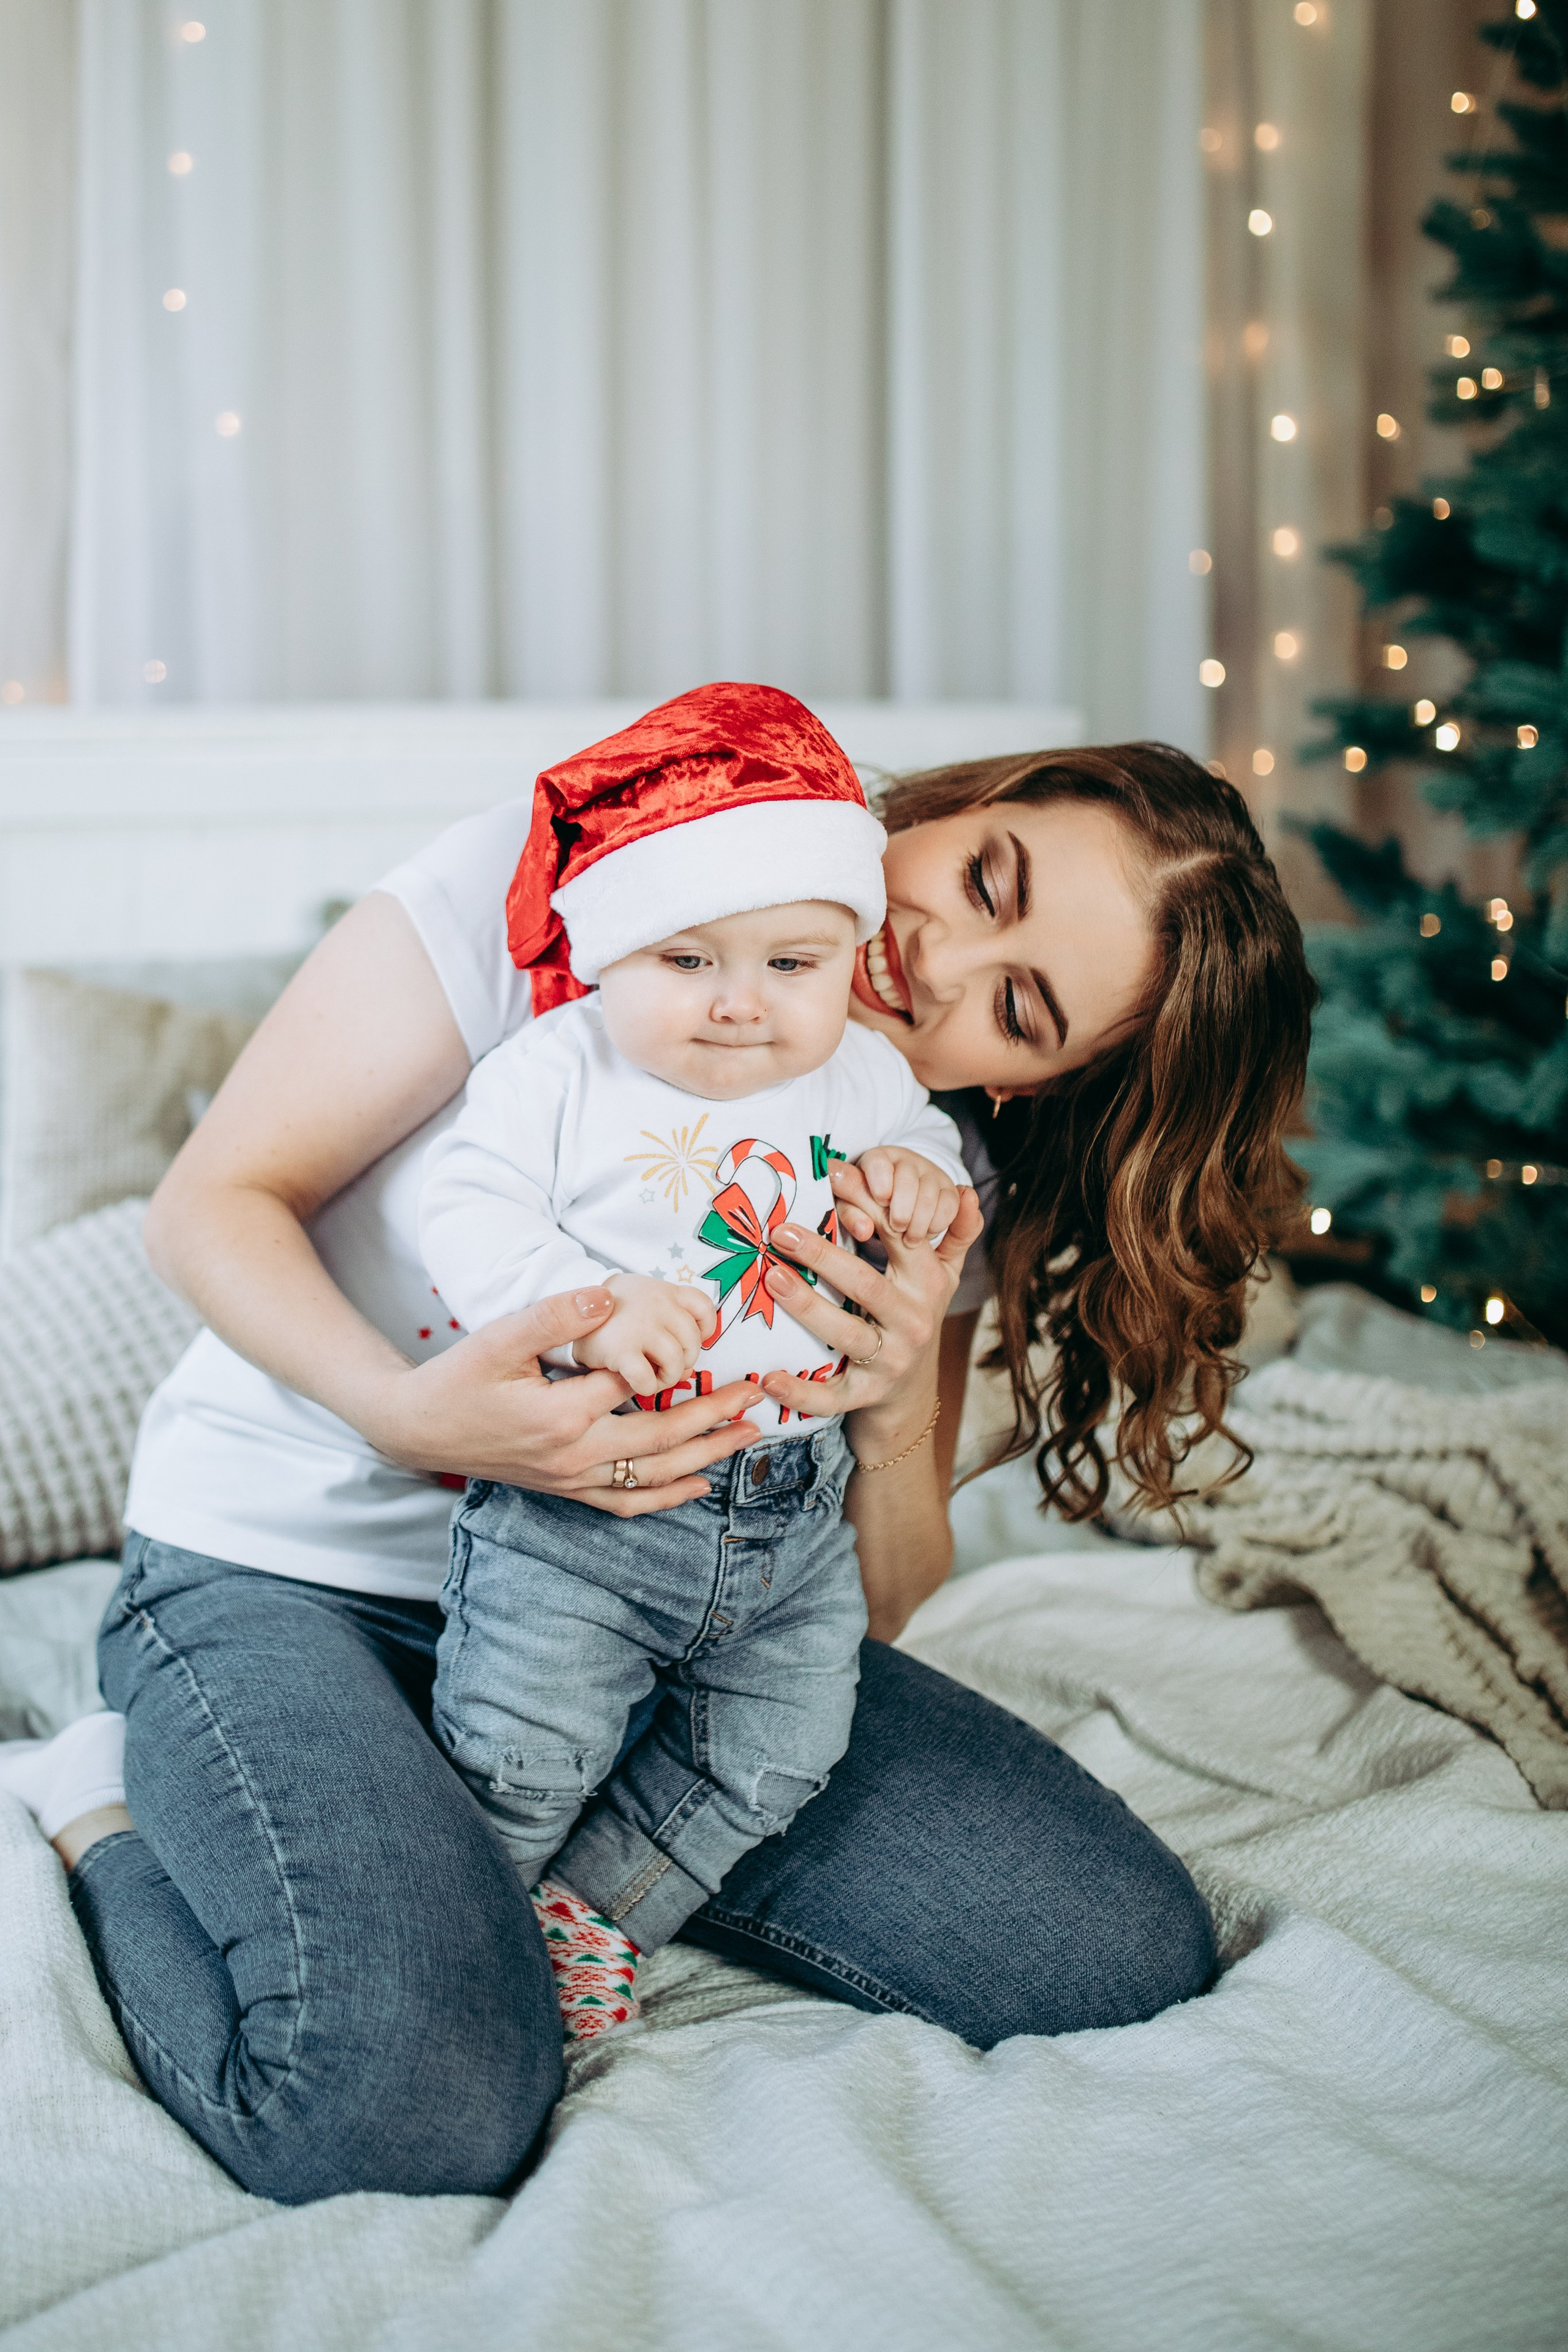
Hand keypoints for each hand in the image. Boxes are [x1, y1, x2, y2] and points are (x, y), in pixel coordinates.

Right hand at [364, 1287, 760, 1515]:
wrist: (418, 1428)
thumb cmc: (457, 1379)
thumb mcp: (499, 1338)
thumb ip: (554, 1317)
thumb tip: (606, 1297)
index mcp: (563, 1414)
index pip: (636, 1388)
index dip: (677, 1365)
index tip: (718, 1345)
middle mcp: (575, 1455)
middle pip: (661, 1439)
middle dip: (714, 1417)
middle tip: (756, 1395)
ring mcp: (572, 1479)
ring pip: (653, 1477)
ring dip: (706, 1458)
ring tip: (746, 1436)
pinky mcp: (567, 1489)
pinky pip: (627, 1503)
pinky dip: (667, 1497)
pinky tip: (699, 1485)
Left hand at [755, 1165, 981, 1423]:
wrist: (913, 1393)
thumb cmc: (915, 1316)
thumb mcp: (942, 1275)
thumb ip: (955, 1232)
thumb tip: (965, 1190)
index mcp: (926, 1283)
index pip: (897, 1235)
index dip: (867, 1203)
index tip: (832, 1175)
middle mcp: (912, 1321)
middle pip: (866, 1284)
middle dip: (824, 1255)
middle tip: (782, 1232)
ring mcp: (890, 1360)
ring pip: (846, 1333)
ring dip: (808, 1307)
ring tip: (773, 1279)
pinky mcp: (867, 1394)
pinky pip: (832, 1395)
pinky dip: (802, 1391)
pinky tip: (770, 1378)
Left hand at [853, 1146, 961, 1245]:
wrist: (902, 1208)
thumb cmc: (872, 1205)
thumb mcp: (857, 1209)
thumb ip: (853, 1217)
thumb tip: (863, 1230)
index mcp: (877, 1159)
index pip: (878, 1162)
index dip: (880, 1181)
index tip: (881, 1200)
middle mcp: (906, 1161)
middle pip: (906, 1181)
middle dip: (900, 1212)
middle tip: (895, 1229)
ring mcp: (931, 1173)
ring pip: (928, 1196)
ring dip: (917, 1224)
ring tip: (908, 1240)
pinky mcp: (950, 1190)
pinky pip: (949, 1207)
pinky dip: (937, 1225)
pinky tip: (926, 1232)